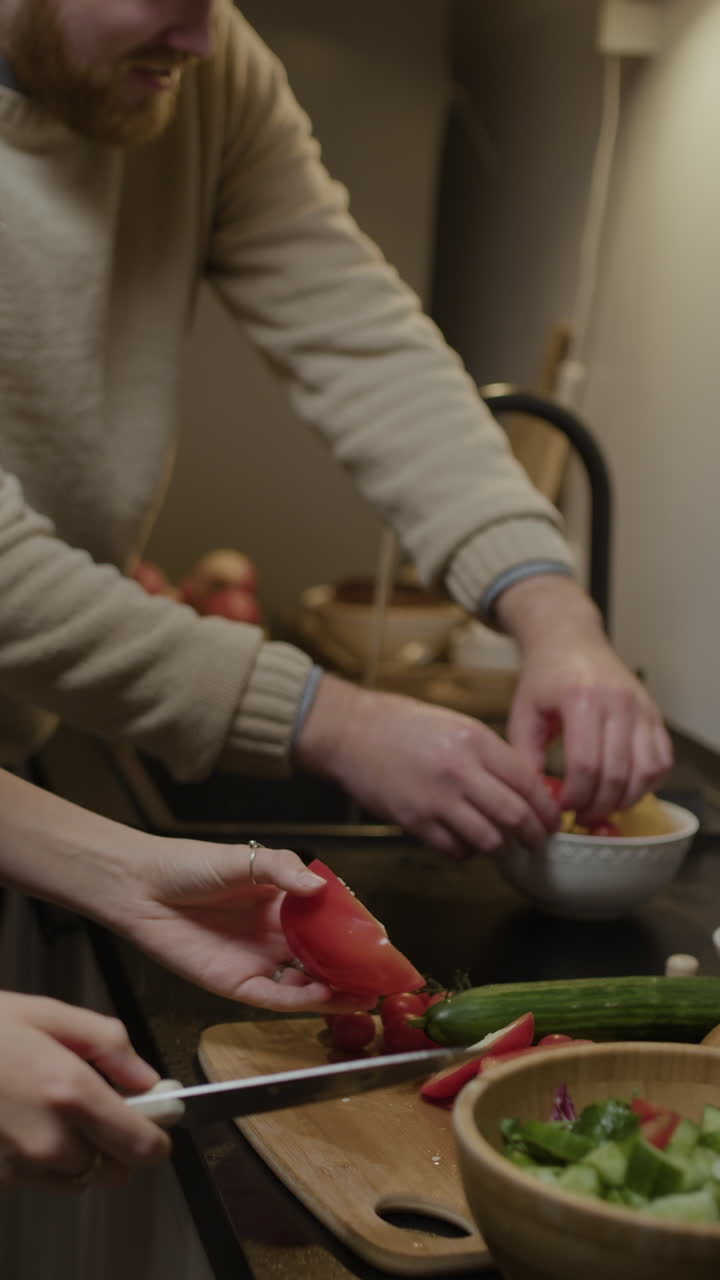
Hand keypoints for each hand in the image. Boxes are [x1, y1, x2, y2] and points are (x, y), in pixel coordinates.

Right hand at [0, 992, 168, 1189]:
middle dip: (116, 1143)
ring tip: (50, 1107)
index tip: (157, 1119)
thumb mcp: (50, 1014)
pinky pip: (38, 1180)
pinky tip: (23, 1121)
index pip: (142, 1146)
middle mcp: (47, 1139)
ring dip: (79, 1153)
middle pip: (114, 1170)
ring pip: (76, 1179)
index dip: (157, 1136)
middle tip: (100, 1106)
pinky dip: (42, 1160)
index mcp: (70, 1093)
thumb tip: (147, 1077)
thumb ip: (109, 1044)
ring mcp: (18, 1165)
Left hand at [107, 841, 376, 1011]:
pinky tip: (327, 996)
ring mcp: (257, 960)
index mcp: (281, 901)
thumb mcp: (243, 859)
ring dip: (336, 990)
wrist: (140, 887)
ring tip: (366, 994)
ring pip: (305, 982)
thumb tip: (320, 888)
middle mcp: (274, 934)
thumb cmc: (188, 866)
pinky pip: (276, 997)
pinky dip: (303, 1001)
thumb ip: (284, 870)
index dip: (354, 930)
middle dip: (353, 967)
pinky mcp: (236, 983)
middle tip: (383, 976)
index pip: (327, 919)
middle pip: (323, 956)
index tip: (381, 937)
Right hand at [295, 674, 559, 858]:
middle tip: (539, 841)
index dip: (546, 807)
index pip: (528, 782)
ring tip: (504, 845)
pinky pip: (455, 849)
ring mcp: (436, 799)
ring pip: (489, 840)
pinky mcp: (414, 821)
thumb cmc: (403, 725)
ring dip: (502, 847)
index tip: (552, 819)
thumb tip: (525, 788)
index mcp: (475, 740)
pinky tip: (467, 842)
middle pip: (515, 816)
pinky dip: (468, 852)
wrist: (351, 732)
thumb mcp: (457, 725)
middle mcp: (460, 770)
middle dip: (534, 835)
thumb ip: (490, 755)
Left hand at [497, 575, 672, 821]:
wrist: (569, 639)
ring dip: (627, 799)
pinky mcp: (654, 711)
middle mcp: (617, 700)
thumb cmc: (543, 677)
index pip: (586, 764)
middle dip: (600, 804)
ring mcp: (641, 705)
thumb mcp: (523, 713)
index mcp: (580, 698)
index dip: (576, 796)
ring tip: (604, 807)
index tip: (563, 808)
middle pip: (618, 772)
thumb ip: (526, 757)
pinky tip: (626, 790)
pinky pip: (662, 758)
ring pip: (647, 770)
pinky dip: (649, 782)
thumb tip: (537, 799)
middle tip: (583, 817)